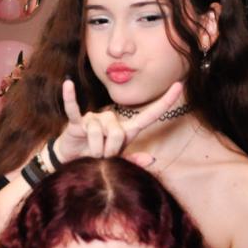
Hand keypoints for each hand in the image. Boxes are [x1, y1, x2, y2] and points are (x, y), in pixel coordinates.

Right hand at [53, 80, 183, 162]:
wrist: (73, 161)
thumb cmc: (97, 159)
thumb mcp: (117, 162)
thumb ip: (132, 161)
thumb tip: (151, 159)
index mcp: (126, 130)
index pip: (149, 115)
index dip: (164, 102)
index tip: (179, 85)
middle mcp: (112, 120)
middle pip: (119, 133)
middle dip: (110, 152)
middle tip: (103, 158)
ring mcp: (94, 119)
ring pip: (99, 133)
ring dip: (95, 149)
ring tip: (90, 154)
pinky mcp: (77, 122)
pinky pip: (74, 109)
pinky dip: (70, 98)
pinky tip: (68, 84)